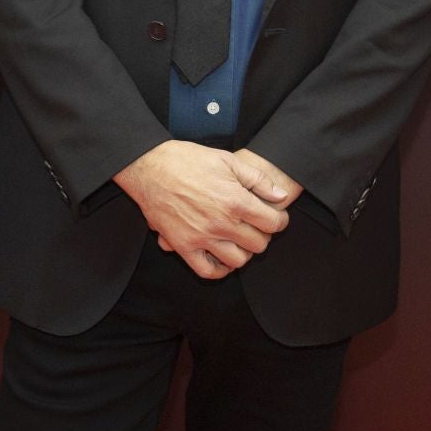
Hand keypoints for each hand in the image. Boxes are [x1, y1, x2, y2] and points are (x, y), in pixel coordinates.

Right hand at [155, 147, 301, 260]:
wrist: (150, 167)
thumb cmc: (187, 160)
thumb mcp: (228, 160)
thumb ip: (258, 180)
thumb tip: (280, 196)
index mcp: (235, 201)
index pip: (272, 223)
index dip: (280, 221)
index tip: (277, 218)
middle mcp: (221, 223)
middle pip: (258, 244)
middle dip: (264, 235)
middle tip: (258, 227)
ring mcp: (201, 238)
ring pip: (238, 261)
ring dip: (245, 252)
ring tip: (241, 241)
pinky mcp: (183, 246)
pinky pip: (207, 271)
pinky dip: (220, 270)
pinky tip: (223, 258)